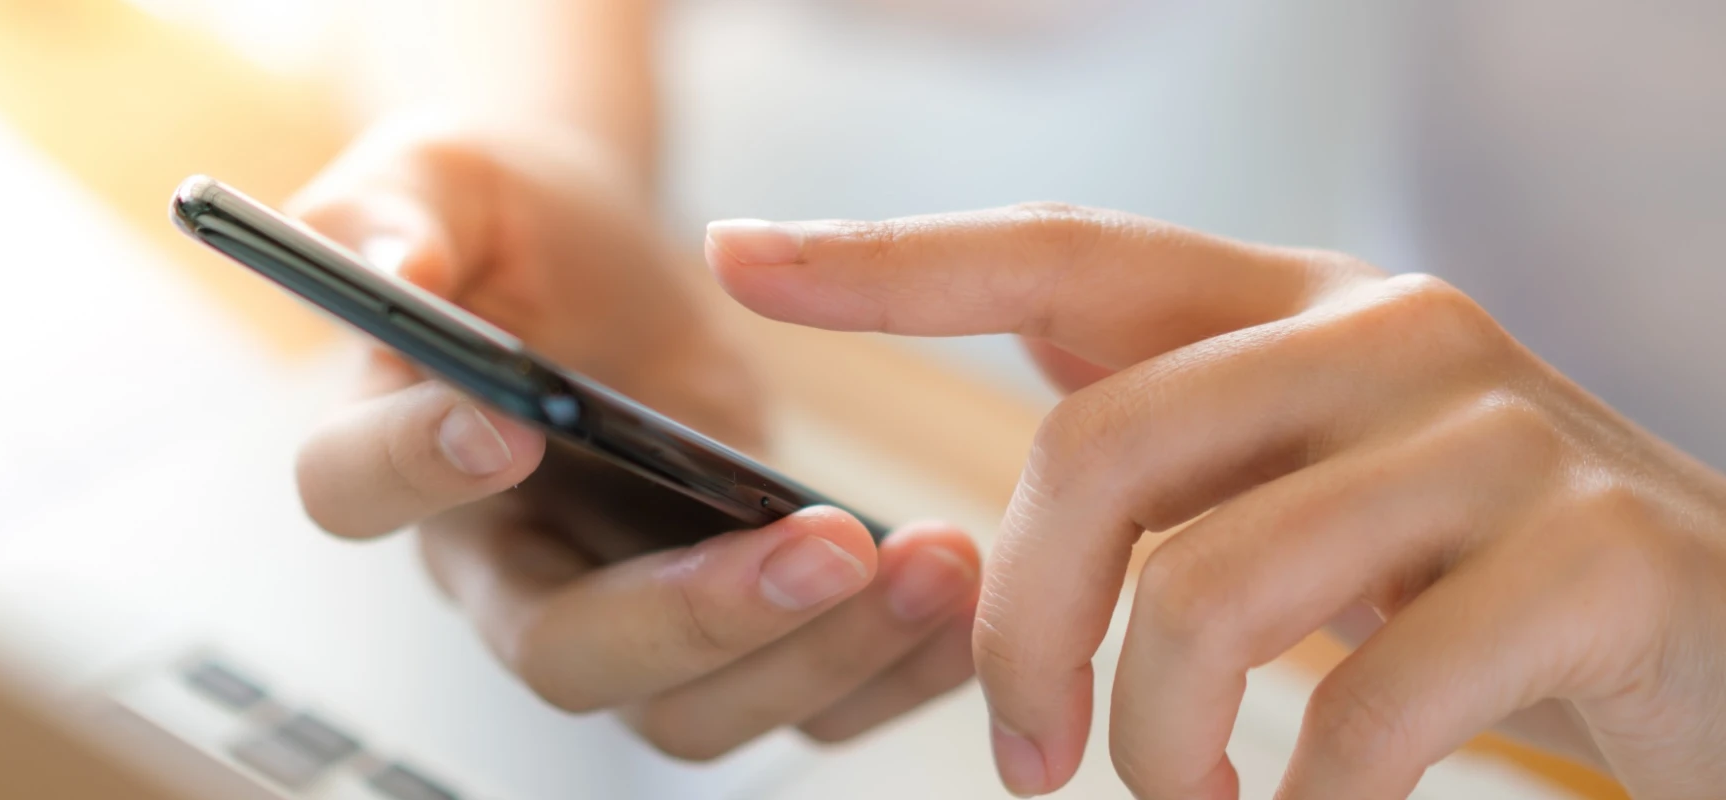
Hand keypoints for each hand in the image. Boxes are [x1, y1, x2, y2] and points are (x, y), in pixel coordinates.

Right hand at [285, 120, 983, 758]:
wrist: (594, 258)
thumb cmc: (504, 218)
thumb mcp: (437, 177)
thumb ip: (393, 215)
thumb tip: (396, 275)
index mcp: (400, 448)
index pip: (357, 492)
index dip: (418, 472)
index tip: (509, 426)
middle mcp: (502, 561)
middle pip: (562, 655)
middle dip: (694, 617)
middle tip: (819, 546)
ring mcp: (617, 606)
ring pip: (688, 709)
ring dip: (817, 655)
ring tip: (929, 563)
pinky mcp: (721, 613)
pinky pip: (798, 694)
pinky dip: (884, 670)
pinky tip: (956, 594)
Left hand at [706, 206, 1725, 797]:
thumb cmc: (1481, 579)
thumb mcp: (1321, 487)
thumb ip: (1185, 447)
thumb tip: (1006, 455)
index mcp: (1300, 305)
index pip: (1066, 254)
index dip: (894, 257)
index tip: (739, 258)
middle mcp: (1392, 330)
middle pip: (1099, 447)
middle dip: (1024, 629)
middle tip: (1033, 761)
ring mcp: (1499, 433)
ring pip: (1215, 585)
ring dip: (1162, 742)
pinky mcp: (1598, 557)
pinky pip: (1371, 702)